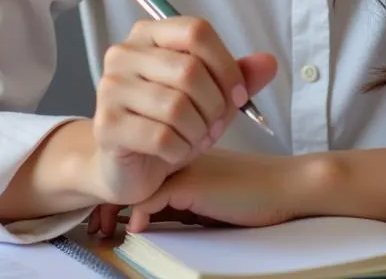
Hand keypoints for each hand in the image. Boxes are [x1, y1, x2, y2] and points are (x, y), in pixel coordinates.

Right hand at [87, 16, 276, 208]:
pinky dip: (181, 150)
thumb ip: (237, 77)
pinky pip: (160, 137)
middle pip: (189, 69)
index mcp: (148, 34)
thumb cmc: (168, 123)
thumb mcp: (207, 96)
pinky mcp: (106, 124)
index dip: (226, 64)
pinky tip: (178, 152)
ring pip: (176, 106)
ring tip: (198, 139)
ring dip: (199, 131)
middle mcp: (123, 53)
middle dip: (215, 104)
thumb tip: (269, 62)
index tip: (240, 95)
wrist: (127, 165)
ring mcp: (110, 88)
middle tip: (216, 125)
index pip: (196, 31)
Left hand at [121, 150, 303, 231]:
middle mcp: (183, 158)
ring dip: (119, 209)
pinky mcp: (192, 184)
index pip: (146, 171)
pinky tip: (135, 229)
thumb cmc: (258, 193)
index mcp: (187, 156)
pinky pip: (153, 198)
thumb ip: (187, 202)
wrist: (286, 187)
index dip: (124, 193)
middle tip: (98, 226)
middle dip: (113, 202)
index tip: (107, 218)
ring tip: (105, 229)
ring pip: (139, 184)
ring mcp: (186, 168)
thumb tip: (155, 219)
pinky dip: (140, 215)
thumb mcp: (214, 198)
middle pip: (137, 177)